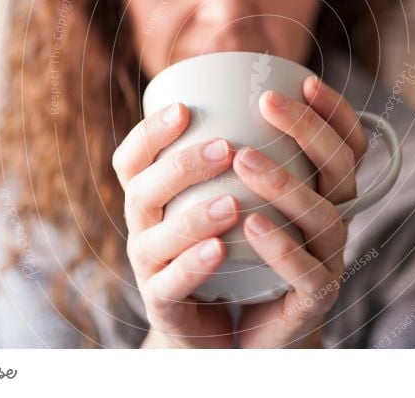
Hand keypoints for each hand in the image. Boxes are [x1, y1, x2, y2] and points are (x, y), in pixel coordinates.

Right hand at [112, 103, 238, 347]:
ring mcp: (149, 269)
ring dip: (192, 218)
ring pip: (154, 240)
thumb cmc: (223, 246)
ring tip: (232, 203)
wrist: (215, 323)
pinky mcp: (164, 306)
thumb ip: (236, 160)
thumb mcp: (220, 199)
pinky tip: (221, 249)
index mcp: (149, 197)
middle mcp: (142, 229)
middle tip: (226, 149)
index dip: (149, 132)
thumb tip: (283, 91)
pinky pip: (172, 286)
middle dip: (181, 167)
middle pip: (142, 192)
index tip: (184, 108)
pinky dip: (194, 265)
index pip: (131, 159)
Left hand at [234, 75, 367, 347]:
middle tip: (267, 102)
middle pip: (340, 168)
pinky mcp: (313, 299)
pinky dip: (281, 246)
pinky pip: (305, 272)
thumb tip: (196, 97)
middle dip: (308, 129)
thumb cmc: (232, 250)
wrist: (235, 323)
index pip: (347, 143)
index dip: (335, 111)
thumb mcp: (231, 198)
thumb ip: (227, 156)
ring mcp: (329, 259)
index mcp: (324, 190)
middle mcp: (334, 218)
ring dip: (286, 184)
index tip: (303, 81)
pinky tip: (251, 224)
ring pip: (324, 217)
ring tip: (243, 158)